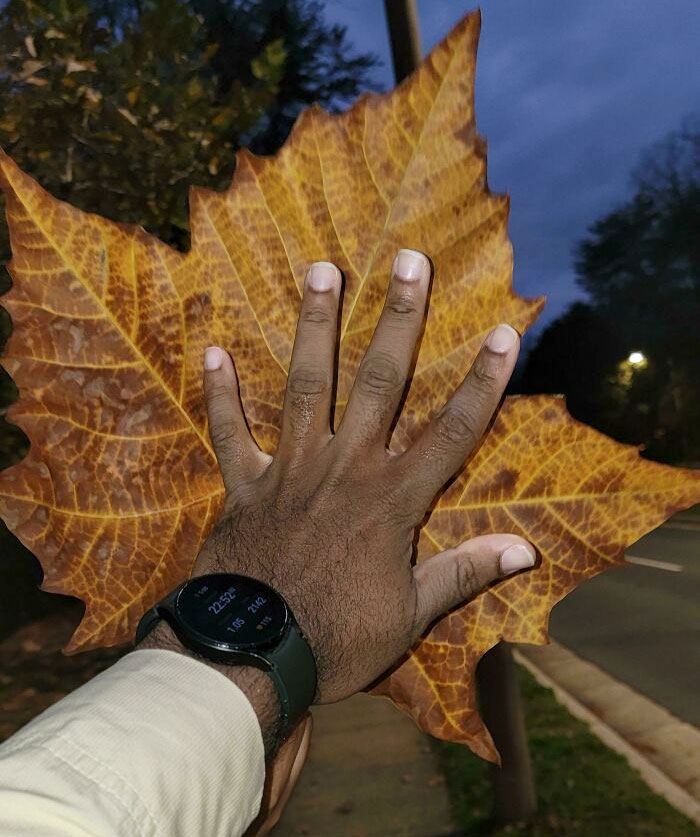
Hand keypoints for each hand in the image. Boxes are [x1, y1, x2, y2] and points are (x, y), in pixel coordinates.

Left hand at [192, 249, 535, 713]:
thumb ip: (465, 572)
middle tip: (409, 260)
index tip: (503, 333)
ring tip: (322, 270)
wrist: (254, 654)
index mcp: (392, 499)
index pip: (451, 431)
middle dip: (400, 319)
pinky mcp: (246, 484)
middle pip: (382, 383)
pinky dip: (222, 395)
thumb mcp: (412, 614)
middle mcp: (346, 468)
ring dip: (317, 327)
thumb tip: (526, 550)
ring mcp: (293, 469)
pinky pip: (231, 432)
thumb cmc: (338, 637)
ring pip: (308, 385)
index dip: (482, 382)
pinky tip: (214, 351)